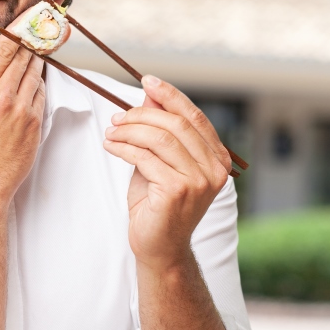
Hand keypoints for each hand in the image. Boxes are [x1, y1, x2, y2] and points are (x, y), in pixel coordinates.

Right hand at [0, 34, 44, 206]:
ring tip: (44, 45)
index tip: (32, 14)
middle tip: (49, 22)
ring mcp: (21, 110)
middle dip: (37, 37)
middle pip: (25, 55)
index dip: (21, 27)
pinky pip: (42, 94)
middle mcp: (1, 96)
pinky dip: (39, 84)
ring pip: (37, 72)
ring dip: (40, 59)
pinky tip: (35, 80)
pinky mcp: (36, 122)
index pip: (5, 48)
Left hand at [103, 75, 231, 269]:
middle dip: (143, 114)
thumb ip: (161, 131)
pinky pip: (145, 158)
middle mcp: (214, 169)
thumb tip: (150, 93)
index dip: (171, 96)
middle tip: (118, 117)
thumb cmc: (159, 204)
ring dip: (130, 131)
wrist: (160, 248)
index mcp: (217, 159)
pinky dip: (124, 148)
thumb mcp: (161, 161)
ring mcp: (198, 181)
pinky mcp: (177, 190)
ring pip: (160, 139)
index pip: (195, 118)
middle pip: (177, 125)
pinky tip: (111, 146)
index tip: (148, 80)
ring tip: (112, 132)